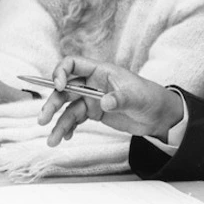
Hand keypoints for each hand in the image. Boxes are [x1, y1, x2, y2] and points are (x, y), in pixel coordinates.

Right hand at [38, 56, 183, 146]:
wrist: (159, 116)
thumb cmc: (150, 98)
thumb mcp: (136, 98)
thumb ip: (120, 99)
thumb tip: (104, 102)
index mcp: (100, 71)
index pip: (73, 64)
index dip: (61, 72)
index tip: (58, 87)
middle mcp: (92, 83)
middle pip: (65, 89)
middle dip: (53, 103)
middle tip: (43, 119)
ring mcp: (92, 99)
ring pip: (68, 108)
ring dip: (58, 122)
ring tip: (53, 140)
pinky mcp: (94, 113)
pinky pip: (75, 119)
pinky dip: (69, 128)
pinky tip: (66, 137)